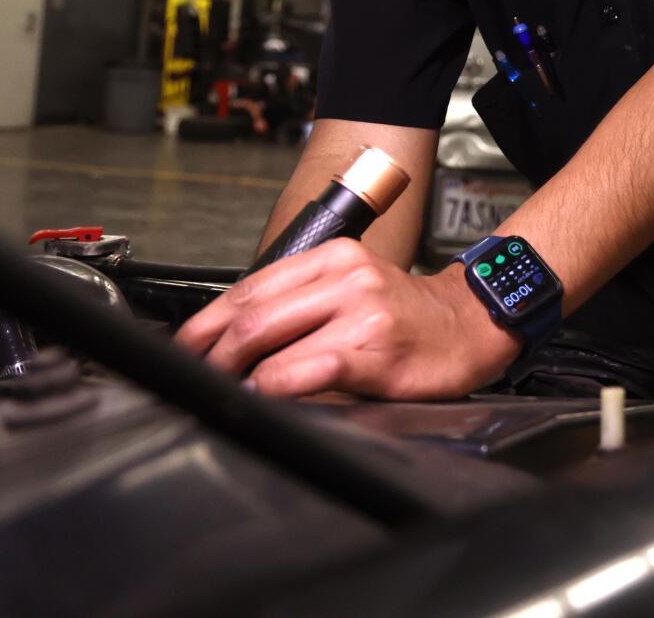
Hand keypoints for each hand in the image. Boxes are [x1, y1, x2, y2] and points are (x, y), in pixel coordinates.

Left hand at [176, 239, 521, 399]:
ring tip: (227, 391)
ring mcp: (363, 312)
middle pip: (252, 315)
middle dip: (212, 354)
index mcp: (335, 257)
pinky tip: (267, 396)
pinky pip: (308, 370)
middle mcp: (348, 277)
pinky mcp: (376, 351)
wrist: (468, 326)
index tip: (185, 349)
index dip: (205, 323)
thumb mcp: (352, 286)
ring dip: (237, 374)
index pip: (250, 287)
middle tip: (197, 378)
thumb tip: (231, 339)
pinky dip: (275, 387)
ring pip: (272, 343)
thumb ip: (300, 302)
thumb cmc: (406, 316)